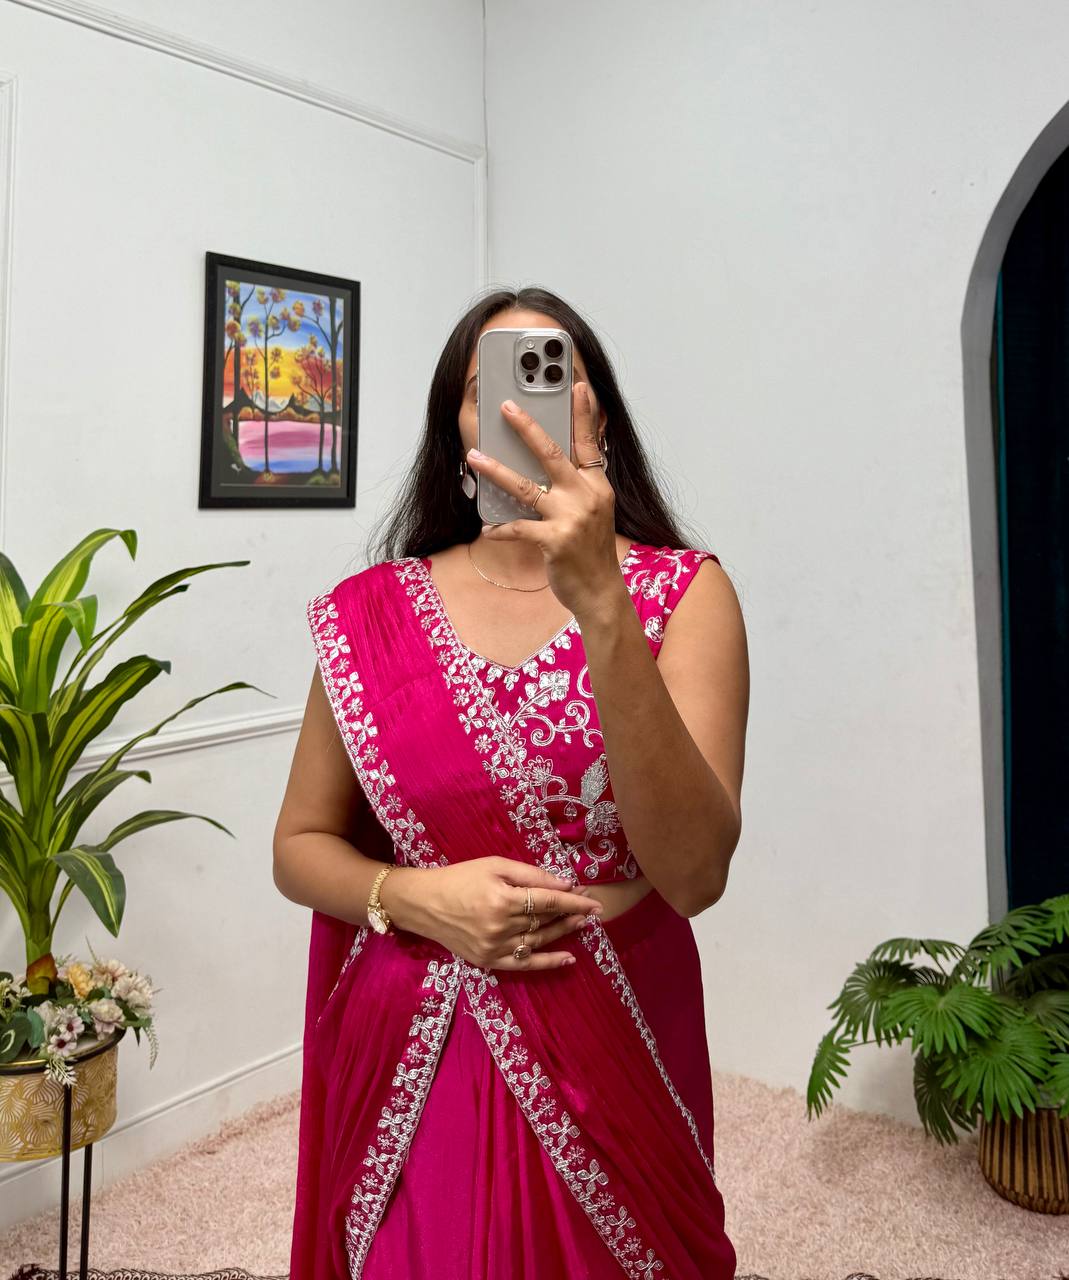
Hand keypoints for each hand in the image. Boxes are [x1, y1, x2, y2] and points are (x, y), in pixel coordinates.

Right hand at [384, 857, 602, 970]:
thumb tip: (564, 883)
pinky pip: (523, 965)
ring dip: (563, 934)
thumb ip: (531, 875)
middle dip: (571, 915)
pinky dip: (547, 963)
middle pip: (545, 922)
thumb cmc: (460, 877)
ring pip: (538, 942)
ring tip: (582, 925)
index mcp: (503, 899)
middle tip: (592, 911)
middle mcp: (500, 927)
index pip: (548, 902)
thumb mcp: (495, 865)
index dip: (573, 901)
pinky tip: (568, 959)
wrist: (423, 903)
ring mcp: (494, 947)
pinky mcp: (487, 961)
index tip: (593, 900)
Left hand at [465, 382, 619, 617]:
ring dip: (496, 470)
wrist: (601, 593)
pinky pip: (518, 528)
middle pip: (552, 454)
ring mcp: (571, 518)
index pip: (588, 443)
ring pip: (526, 486)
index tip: (578, 385)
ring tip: (474, 457)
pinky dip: (500, 528)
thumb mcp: (594, 515)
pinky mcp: (555, 540)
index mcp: (597, 486)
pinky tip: (488, 527)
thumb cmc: (592, 554)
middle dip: (527, 427)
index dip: (583, 414)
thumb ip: (576, 489)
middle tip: (506, 407)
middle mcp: (587, 497)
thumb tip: (544, 471)